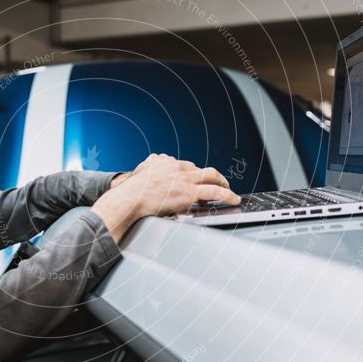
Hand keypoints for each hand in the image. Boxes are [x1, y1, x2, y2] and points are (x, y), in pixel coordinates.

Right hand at [93, 154, 240, 241]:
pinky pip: (215, 191)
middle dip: (209, 175)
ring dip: (222, 181)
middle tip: (216, 181)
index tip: (195, 179)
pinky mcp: (189, 192)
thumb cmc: (129, 193)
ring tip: (227, 188)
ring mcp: (184, 178)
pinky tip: (233, 198)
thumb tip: (147, 167)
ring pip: (211, 175)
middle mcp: (176, 166)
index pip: (183, 165)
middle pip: (198, 168)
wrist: (128, 199)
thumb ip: (147, 168)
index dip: (192, 173)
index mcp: (163, 162)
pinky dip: (227, 194)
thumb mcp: (138, 173)